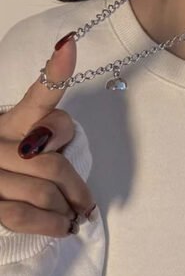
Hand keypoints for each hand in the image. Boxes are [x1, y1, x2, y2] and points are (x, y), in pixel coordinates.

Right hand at [0, 32, 95, 236]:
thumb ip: (50, 140)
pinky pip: (26, 217)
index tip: (68, 46)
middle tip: (85, 206)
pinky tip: (61, 228)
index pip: (37, 99)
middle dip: (77, 190)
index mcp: (11, 123)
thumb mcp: (26, 145)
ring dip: (67, 209)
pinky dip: (52, 225)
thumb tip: (69, 158)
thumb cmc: (9, 170)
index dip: (54, 74)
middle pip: (54, 164)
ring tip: (73, 217)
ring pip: (44, 191)